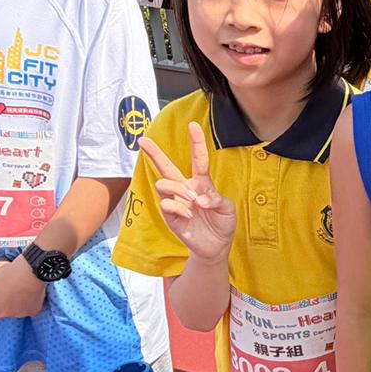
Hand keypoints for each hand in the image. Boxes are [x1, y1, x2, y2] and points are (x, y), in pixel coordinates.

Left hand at [0, 256, 46, 320]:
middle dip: (0, 307)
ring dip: (15, 306)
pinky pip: (29, 311)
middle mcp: (1, 312)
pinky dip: (30, 305)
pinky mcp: (32, 312)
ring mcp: (17, 314)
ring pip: (14, 313)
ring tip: (22, 292)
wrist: (33, 272)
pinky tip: (31, 295)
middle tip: (6, 295)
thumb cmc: (12, 270)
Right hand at [140, 121, 235, 262]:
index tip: (193, 125)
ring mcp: (176, 201)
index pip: (198, 159)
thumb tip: (198, 198)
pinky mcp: (170, 216)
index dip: (196, 142)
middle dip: (154, 153)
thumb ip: (216, 199)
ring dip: (178, 189)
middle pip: (166, 167)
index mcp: (201, 183)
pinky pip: (166, 204)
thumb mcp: (227, 209)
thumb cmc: (222, 224)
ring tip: (191, 200)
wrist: (216, 246)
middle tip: (142, 140)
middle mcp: (185, 189)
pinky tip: (189, 214)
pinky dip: (179, 208)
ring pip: (164, 183)